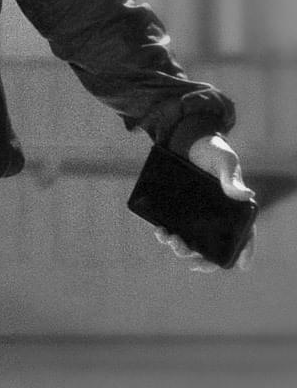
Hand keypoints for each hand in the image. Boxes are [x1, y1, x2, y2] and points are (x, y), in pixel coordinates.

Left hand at [154, 133, 254, 271]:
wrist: (186, 140)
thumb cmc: (213, 150)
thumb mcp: (224, 161)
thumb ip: (231, 177)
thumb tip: (245, 194)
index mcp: (234, 210)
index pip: (244, 234)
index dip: (244, 251)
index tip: (240, 265)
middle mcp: (216, 217)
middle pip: (213, 246)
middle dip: (203, 258)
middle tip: (191, 260)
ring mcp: (195, 215)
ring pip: (191, 241)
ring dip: (181, 248)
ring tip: (170, 239)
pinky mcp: (175, 210)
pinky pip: (172, 228)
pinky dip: (165, 234)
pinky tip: (159, 230)